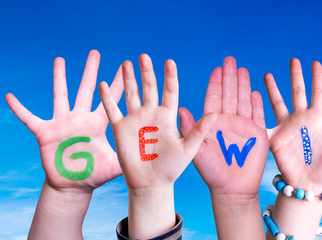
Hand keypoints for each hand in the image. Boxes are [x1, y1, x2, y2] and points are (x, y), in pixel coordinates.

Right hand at [6, 50, 123, 191]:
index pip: (109, 100)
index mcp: (97, 124)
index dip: (117, 84)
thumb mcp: (115, 165)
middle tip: (95, 52)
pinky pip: (29, 118)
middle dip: (91, 71)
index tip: (125, 67)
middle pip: (86, 89)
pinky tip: (9, 97)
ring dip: (59, 77)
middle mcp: (80, 118)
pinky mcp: (45, 132)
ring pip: (60, 95)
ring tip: (60, 59)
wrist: (73, 186)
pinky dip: (19, 109)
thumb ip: (129, 157)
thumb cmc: (95, 175)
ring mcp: (62, 123)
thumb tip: (149, 156)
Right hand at [99, 54, 215, 189]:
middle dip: (146, 72)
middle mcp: (151, 114)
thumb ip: (200, 130)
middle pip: (149, 88)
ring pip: (131, 94)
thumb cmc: (172, 168)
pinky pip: (113, 109)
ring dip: (129, 79)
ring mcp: (136, 120)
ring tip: (127, 62)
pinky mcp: (121, 128)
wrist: (151, 184)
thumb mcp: (189, 148)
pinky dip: (108, 97)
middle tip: (144, 56)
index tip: (169, 62)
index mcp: (168, 116)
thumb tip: (217, 114)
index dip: (169, 76)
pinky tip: (104, 83)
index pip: (169, 91)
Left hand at [179, 57, 268, 196]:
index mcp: (212, 123)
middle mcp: (228, 121)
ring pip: (243, 100)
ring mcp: (243, 126)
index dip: (215, 83)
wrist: (232, 189)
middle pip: (229, 94)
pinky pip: (258, 115)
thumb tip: (179, 109)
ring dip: (243, 85)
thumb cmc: (212, 172)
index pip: (214, 98)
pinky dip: (257, 104)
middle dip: (230, 77)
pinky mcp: (258, 134)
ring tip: (242, 69)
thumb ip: (191, 129)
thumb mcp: (196, 149)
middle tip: (230, 59)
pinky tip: (255, 91)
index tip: (216, 68)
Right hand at [264, 59, 321, 191]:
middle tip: (294, 60)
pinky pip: (263, 123)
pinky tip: (250, 101)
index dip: (317, 78)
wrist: (311, 182)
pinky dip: (256, 113)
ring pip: (278, 102)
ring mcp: (287, 126)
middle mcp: (302, 118)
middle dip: (296, 76)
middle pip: (298, 92)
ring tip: (268, 73)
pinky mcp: (275, 138)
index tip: (315, 62)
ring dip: (273, 89)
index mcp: (318, 118)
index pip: (318, 92)